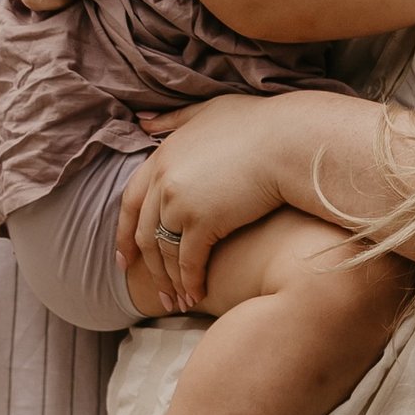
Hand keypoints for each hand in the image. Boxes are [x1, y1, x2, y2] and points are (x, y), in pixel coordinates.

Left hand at [116, 96, 302, 306]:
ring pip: (164, 253)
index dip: (125, 233)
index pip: (131, 202)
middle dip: (147, 267)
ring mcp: (179, 202)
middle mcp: (163, 181)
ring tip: (179, 303)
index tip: (125, 259)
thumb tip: (142, 122)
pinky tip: (197, 297)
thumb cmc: (260, 123)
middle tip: (156, 292)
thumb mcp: (207, 111)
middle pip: (144, 234)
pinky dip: (190, 282)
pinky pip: (189, 261)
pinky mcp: (203, 222)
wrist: (289, 140)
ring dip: (170, 282)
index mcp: (161, 156)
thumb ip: (172, 121)